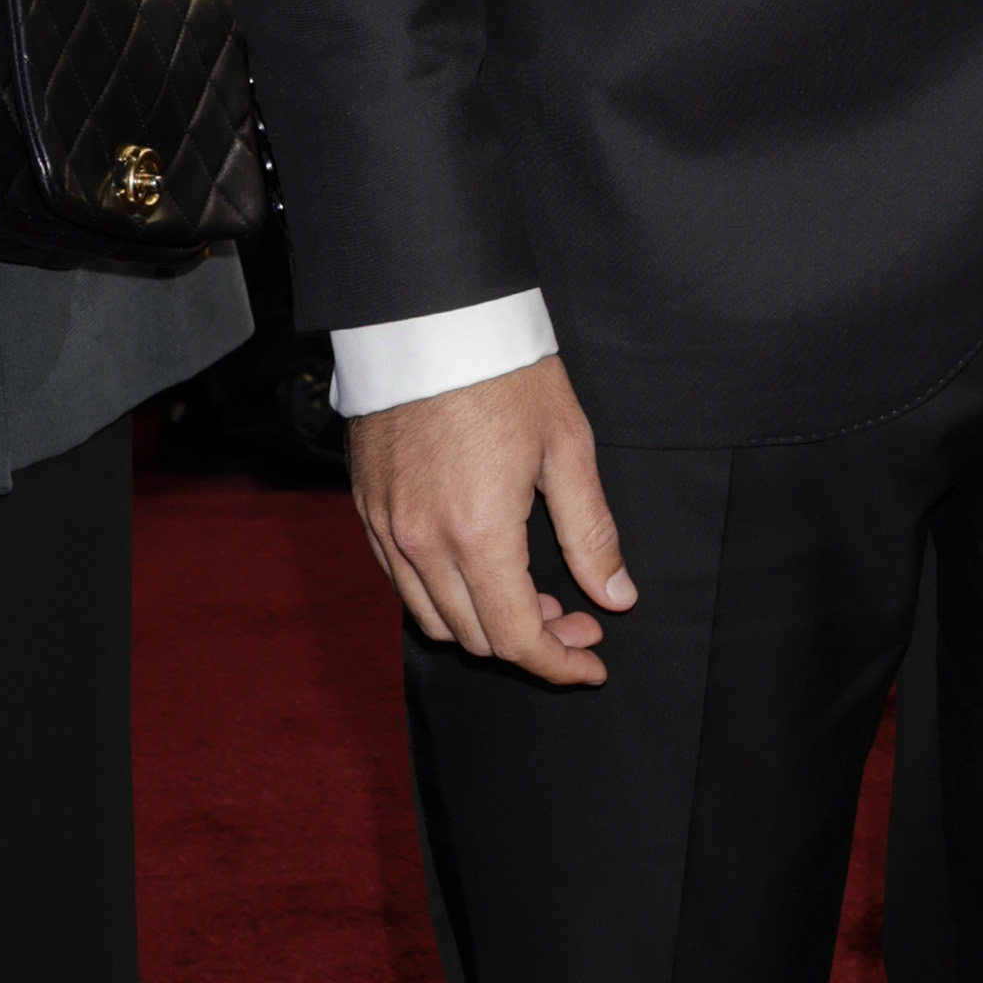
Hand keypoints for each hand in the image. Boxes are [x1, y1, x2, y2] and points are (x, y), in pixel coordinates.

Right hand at [350, 353, 636, 686]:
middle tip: (578, 619)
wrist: (431, 317)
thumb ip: (591, 533)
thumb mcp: (568, 448)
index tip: (591, 664)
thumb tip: (616, 596)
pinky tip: (482, 570)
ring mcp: (386, 527)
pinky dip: (443, 596)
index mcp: (477, 531)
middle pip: (474, 636)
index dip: (559, 664)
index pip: (516, 636)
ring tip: (533, 597)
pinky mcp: (367, 508)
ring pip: (433, 617)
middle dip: (533, 643)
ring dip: (486, 624)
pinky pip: (401, 581)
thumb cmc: (505, 372)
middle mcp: (421, 541)